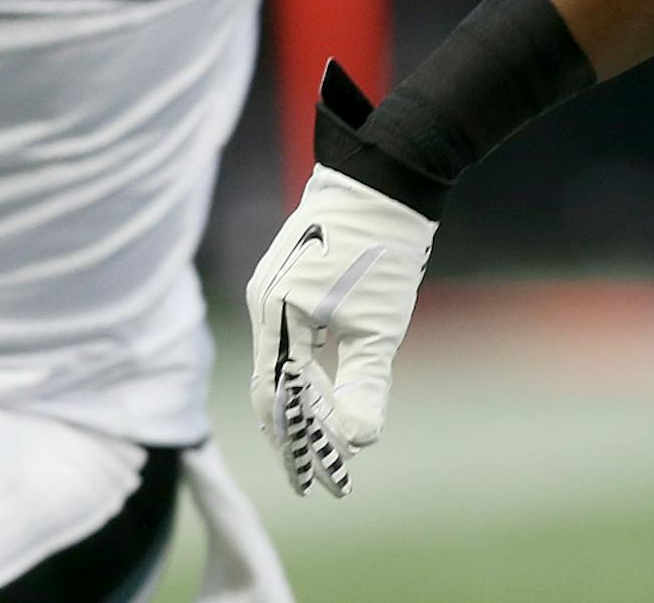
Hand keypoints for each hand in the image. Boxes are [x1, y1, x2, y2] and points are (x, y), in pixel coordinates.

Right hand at [245, 164, 435, 497]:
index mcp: (275, 313)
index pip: (275, 393)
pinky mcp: (294, 276)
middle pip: (274, 379)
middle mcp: (265, 300)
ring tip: (326, 438)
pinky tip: (328, 387)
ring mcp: (277, 285)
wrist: (388, 177)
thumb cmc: (383, 249)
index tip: (314, 476)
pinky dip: (309, 366)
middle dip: (298, 426)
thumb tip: (358, 440)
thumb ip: (364, 381)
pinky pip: (293, 334)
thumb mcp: (379, 323)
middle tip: (320, 470)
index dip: (295, 437)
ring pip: (284, 358)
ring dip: (305, 398)